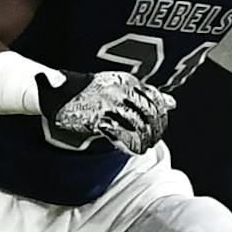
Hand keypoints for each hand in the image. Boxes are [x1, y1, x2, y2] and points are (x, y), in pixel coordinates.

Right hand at [38, 71, 174, 154]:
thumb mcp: (121, 88)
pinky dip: (129, 144)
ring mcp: (107, 105)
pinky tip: (132, 150)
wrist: (58, 92)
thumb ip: (146, 95)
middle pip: (149, 113)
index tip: (160, 126)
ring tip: (144, 147)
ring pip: (137, 125)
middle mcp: (119, 91)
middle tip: (154, 140)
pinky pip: (120, 134)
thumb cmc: (93, 92)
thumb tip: (173, 103)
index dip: (161, 116)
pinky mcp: (96, 119)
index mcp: (127, 81)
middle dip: (155, 130)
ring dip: (144, 140)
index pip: (155, 99)